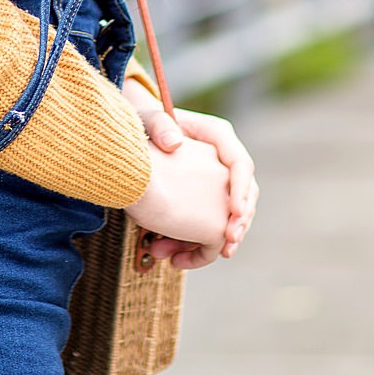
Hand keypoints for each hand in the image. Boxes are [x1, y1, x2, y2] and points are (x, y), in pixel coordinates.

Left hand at [122, 81, 258, 264]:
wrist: (129, 136)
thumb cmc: (141, 120)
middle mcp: (222, 159)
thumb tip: (174, 142)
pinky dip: (199, 244)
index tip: (235, 213)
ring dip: (219, 241)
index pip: (240, 163)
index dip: (241, 190)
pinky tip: (179, 258)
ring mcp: (214, 181)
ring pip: (230, 215)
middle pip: (244, 193)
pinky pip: (210, 224)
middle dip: (239, 223)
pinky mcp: (200, 201)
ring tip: (205, 257)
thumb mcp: (146, 116)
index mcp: (216, 135)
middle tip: (228, 246)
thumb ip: (158, 124)